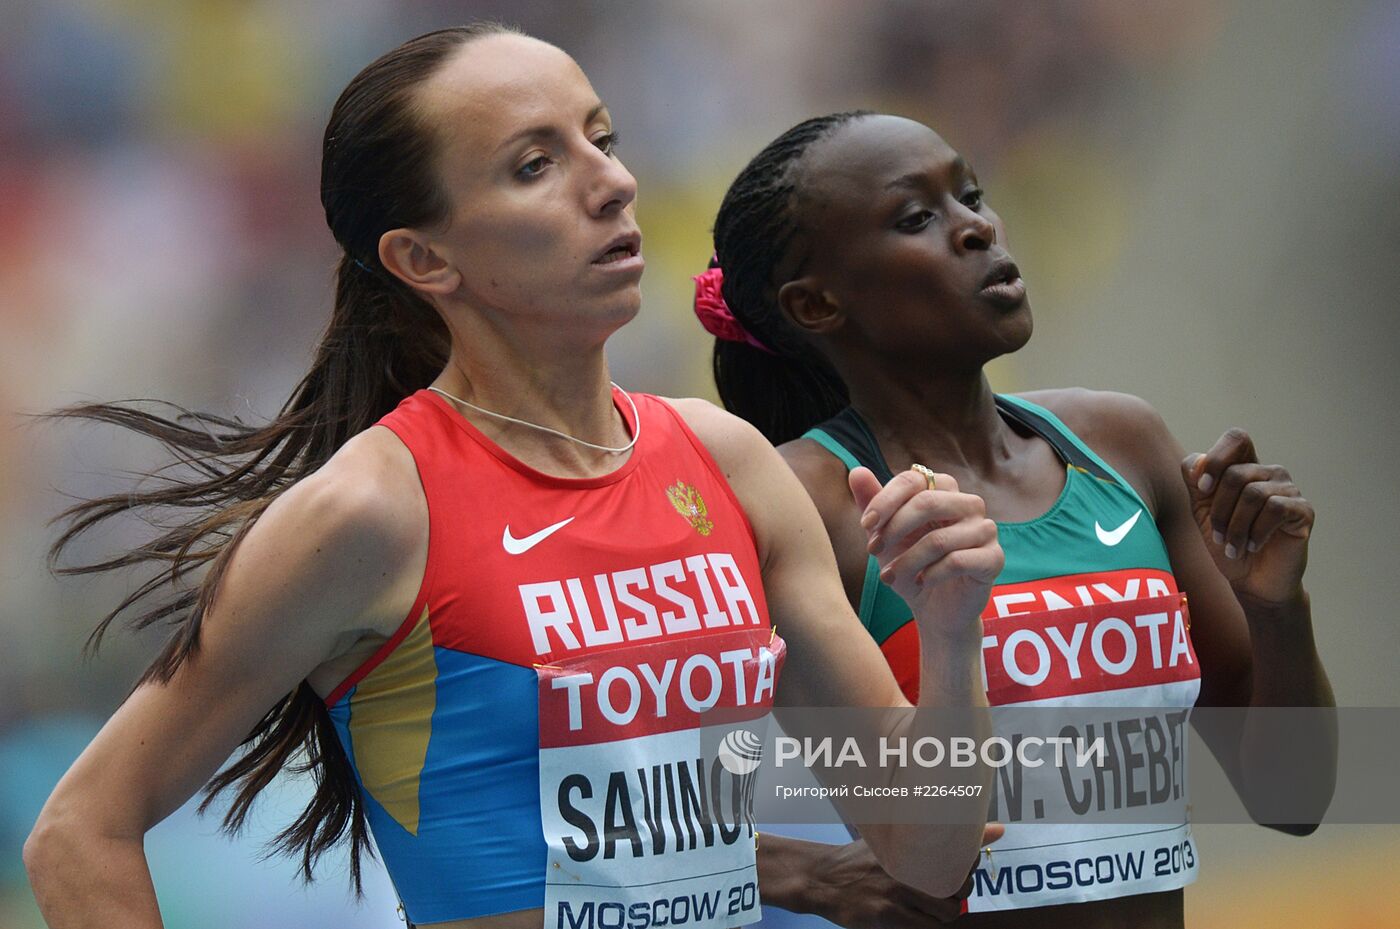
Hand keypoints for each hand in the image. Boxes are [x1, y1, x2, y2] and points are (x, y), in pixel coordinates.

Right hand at [809, 824, 1004, 926]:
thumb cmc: (861, 859)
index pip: (960, 859)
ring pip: (945, 913)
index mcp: (910, 846)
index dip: (967, 869)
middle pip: (958, 890)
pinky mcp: (886, 916)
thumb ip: (945, 837)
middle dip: (959, 895)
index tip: (959, 868)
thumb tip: (999, 828)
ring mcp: (896, 893)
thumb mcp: (896, 840)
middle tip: (945, 892)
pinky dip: (926, 926)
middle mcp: (906, 867)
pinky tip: (916, 918)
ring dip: (944, 914)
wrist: (822, 878)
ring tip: (931, 907)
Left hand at [849, 467, 1002, 635]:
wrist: (935, 609)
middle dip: (893, 528)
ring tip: (888, 577)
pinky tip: (920, 582)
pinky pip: (957, 561)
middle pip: (927, 502)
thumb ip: (872, 503)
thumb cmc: (910, 565)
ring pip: (939, 539)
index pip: (914, 478)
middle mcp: (968, 504)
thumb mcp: (884, 536)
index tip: (866, 525)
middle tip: (873, 550)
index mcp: (943, 490)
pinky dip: (930, 574)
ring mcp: (985, 530)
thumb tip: (856, 471)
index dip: (885, 499)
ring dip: (906, 560)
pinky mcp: (993, 558)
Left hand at [1183, 428, 1312, 604]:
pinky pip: (1276, 509)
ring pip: (1253, 493)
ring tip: (1234, 546)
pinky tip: (1254, 546)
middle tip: (1218, 536)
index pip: (1236, 438)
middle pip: (1236, 473)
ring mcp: (1289, 489)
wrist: (1251, 581)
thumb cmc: (1225, 543)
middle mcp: (1269, 473)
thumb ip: (1195, 482)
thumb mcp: (1201, 511)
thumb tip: (1197, 462)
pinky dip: (1257, 531)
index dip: (1216, 459)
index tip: (1202, 490)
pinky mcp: (1303, 510)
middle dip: (1219, 510)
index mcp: (1244, 467)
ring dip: (1236, 526)